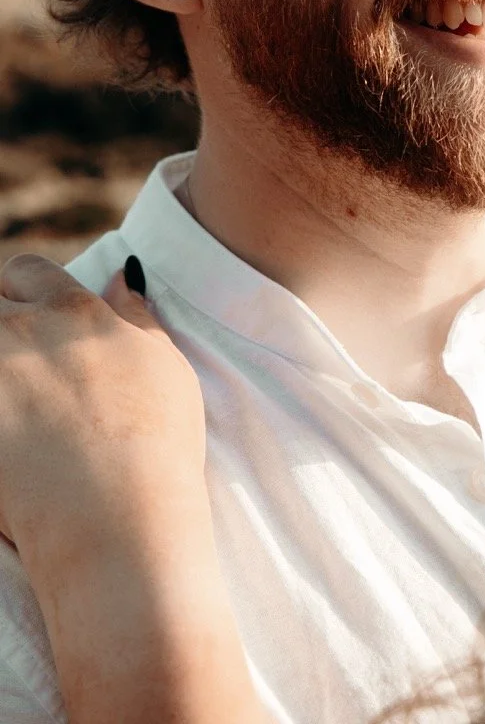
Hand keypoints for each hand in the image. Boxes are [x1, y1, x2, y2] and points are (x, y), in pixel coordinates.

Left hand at [0, 254, 265, 722]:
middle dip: (2, 325)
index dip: (25, 292)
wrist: (119, 517)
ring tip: (13, 401)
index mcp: (76, 311)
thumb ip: (137, 316)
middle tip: (20, 368)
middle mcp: (25, 331)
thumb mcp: (165, 367)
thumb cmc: (156, 444)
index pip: (27, 271)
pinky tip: (7, 440)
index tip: (31, 320)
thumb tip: (121, 275)